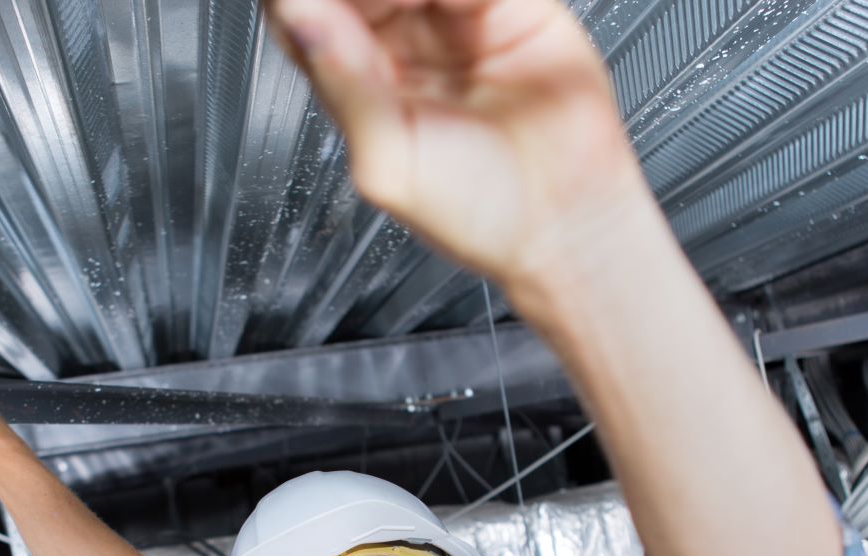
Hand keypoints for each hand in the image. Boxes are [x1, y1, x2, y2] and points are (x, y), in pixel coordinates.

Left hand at [265, 0, 646, 295]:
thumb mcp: (391, 165)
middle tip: (387, 8)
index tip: (320, 6)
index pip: (304, 12)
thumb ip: (347, 88)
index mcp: (352, 79)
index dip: (304, 0)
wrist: (565, 221)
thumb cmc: (476, 212)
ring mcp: (448, 18)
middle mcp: (395, 42)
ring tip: (425, 9)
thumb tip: (302, 22)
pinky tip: (469, 7)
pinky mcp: (507, 5)